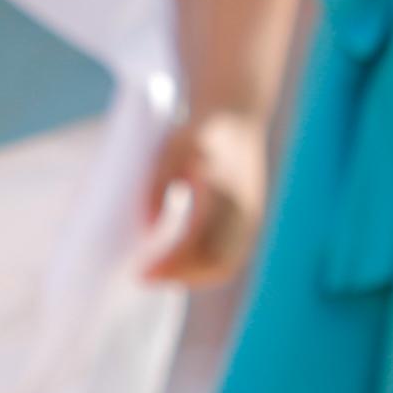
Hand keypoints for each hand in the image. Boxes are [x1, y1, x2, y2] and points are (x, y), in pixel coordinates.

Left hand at [140, 110, 267, 287]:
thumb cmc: (199, 131)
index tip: (140, 274)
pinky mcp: (252, 221)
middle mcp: (245, 213)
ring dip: (191, 276)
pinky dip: (204, 268)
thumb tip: (146, 226)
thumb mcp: (173, 148)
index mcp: (226, 195)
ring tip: (159, 272)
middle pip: (214, 264)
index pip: (198, 245)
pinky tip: (179, 262)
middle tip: (143, 277)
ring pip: (224, 266)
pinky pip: (230, 258)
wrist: (237, 115)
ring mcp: (252, 219)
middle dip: (178, 277)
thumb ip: (157, 184)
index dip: (170, 266)